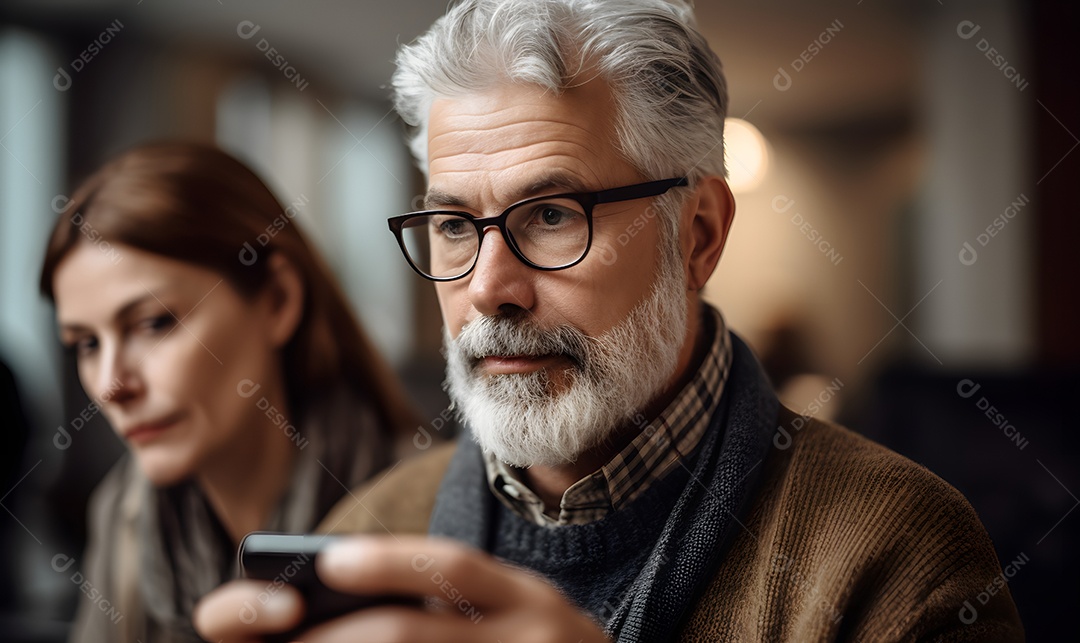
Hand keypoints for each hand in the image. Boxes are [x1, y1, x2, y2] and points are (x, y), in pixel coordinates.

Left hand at [194, 535, 610, 642]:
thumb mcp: (518, 612)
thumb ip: (458, 599)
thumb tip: (347, 596)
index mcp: (525, 598)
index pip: (450, 565)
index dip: (388, 560)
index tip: (329, 560)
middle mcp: (527, 638)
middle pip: (410, 631)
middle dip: (336, 636)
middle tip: (286, 640)